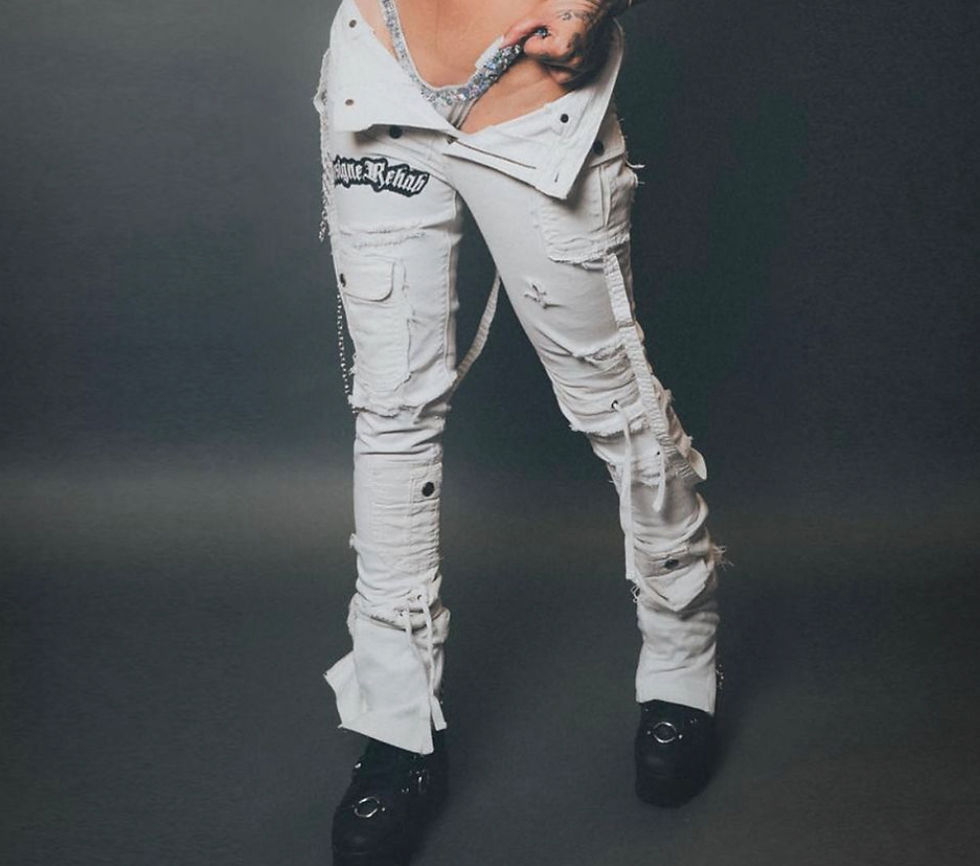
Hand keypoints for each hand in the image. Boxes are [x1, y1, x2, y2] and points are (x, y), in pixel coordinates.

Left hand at [502, 1, 622, 87]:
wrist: (598, 0)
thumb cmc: (573, 2)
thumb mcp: (540, 13)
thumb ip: (518, 31)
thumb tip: (503, 44)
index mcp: (562, 50)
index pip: (531, 51)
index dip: (535, 37)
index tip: (548, 26)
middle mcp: (576, 62)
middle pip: (544, 66)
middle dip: (544, 50)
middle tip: (555, 32)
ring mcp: (586, 65)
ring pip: (558, 74)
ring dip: (555, 60)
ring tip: (562, 39)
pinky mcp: (592, 65)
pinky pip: (573, 72)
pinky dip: (568, 62)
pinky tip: (571, 45)